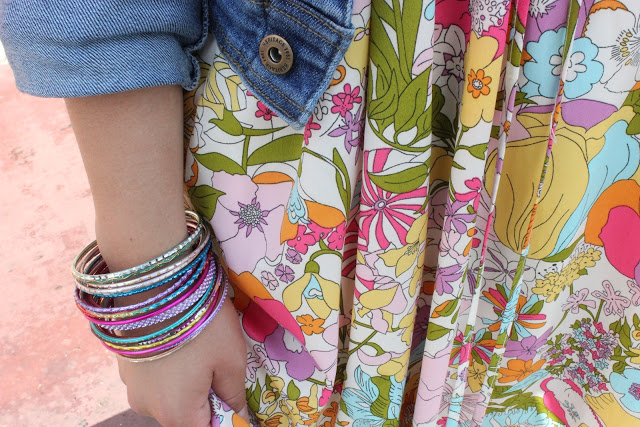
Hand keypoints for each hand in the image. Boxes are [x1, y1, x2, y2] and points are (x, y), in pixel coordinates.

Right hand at [117, 298, 248, 426]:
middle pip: (186, 416)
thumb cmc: (201, 324)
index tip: (233, 395)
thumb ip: (235, 394)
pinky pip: (153, 378)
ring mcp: (132, 388)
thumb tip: (238, 413)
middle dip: (206, 398)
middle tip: (219, 365)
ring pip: (169, 396)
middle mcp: (149, 408)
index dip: (225, 417)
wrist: (157, 283)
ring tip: (199, 348)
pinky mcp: (124, 366)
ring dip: (186, 382)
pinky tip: (178, 342)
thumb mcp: (232, 360)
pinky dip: (169, 368)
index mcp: (178, 414)